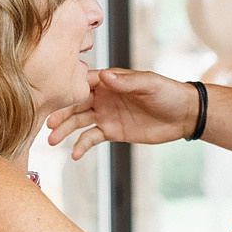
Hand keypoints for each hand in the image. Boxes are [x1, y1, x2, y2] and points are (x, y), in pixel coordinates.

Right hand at [43, 68, 199, 160]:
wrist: (183, 115)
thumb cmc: (168, 93)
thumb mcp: (150, 84)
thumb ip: (127, 82)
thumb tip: (106, 76)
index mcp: (110, 81)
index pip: (84, 82)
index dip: (69, 88)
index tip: (54, 95)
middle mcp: (103, 97)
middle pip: (76, 103)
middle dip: (61, 113)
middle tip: (48, 124)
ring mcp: (106, 114)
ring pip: (79, 122)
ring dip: (65, 130)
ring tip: (53, 141)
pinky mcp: (112, 132)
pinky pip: (92, 138)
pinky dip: (82, 145)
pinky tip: (75, 155)